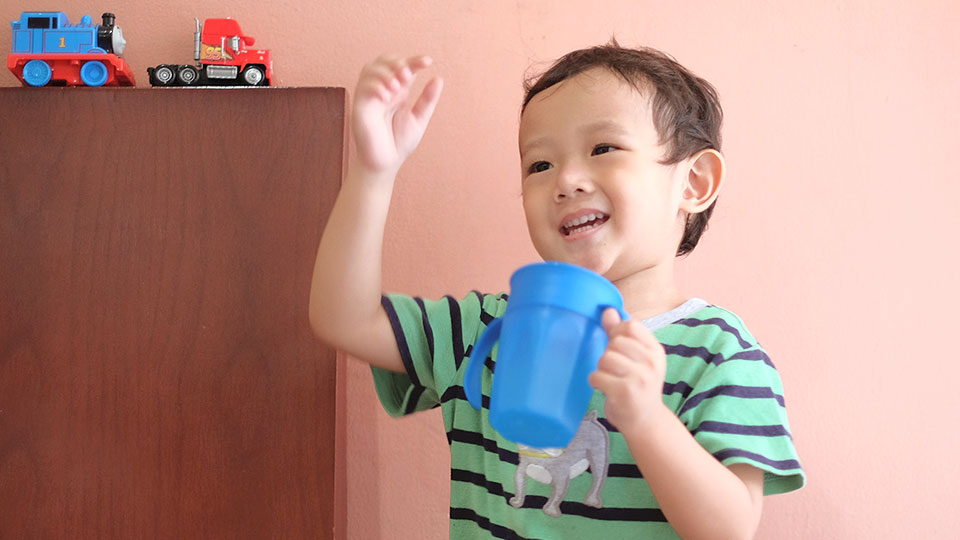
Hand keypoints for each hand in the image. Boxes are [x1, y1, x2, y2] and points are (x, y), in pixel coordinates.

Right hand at [352, 54, 443, 175]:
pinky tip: (387, 97)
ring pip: (370, 69)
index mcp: (398, 92)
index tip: (428, 61)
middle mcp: (383, 90)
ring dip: (385, 72)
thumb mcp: (419, 119)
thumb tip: (438, 79)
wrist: (385, 163)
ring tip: (397, 86)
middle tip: (408, 75)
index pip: (403, 66)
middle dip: (396, 62)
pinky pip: (363, 87)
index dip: (414, 60)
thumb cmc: (399, 143)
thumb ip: (427, 100)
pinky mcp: (359, 106)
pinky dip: (375, 86)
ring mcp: (370, 97)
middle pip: (384, 61)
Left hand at [588, 308, 668, 435]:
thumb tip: (607, 310)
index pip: (631, 326)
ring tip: (611, 379)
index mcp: (655, 350)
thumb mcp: (637, 358)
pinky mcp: (624, 392)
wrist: (645, 421)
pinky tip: (606, 388)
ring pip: (604, 358)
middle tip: (617, 370)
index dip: (618, 333)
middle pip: (615, 342)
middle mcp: (651, 362)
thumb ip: (620, 334)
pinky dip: (596, 382)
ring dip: (602, 369)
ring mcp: (639, 377)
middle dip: (609, 355)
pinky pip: (597, 376)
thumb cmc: (638, 385)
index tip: (618, 348)